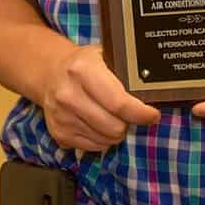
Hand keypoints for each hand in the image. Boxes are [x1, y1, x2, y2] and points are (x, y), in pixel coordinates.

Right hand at [34, 42, 160, 151]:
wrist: (50, 73)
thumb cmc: (84, 65)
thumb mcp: (104, 57)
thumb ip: (126, 73)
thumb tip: (155, 94)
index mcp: (82, 71)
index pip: (119, 104)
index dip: (141, 114)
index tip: (152, 115)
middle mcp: (68, 95)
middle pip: (114, 127)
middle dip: (127, 123)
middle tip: (128, 114)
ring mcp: (61, 117)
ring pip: (106, 141)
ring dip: (114, 132)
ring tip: (110, 116)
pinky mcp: (59, 134)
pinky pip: (94, 147)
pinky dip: (101, 138)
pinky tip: (96, 122)